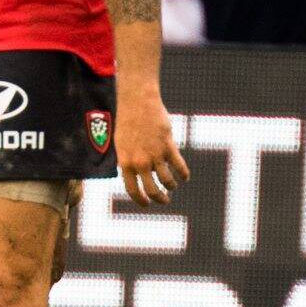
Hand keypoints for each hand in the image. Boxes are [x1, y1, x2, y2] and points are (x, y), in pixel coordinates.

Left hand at [114, 86, 187, 206]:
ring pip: (167, 180)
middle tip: (165, 200)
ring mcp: (155, 154)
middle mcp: (140, 162)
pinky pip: (179, 166)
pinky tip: (185, 176)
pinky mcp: (168, 145)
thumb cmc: (128, 122)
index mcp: (126, 163)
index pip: (132, 190)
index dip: (141, 201)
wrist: (138, 102)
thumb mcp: (120, 144)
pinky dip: (184, 174)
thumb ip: (127, 161)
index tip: (147, 204)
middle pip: (152, 190)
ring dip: (172, 186)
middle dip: (160, 198)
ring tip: (173, 186)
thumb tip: (132, 175)